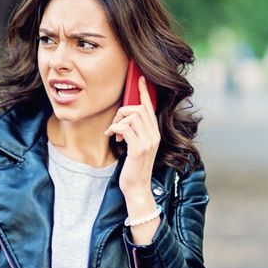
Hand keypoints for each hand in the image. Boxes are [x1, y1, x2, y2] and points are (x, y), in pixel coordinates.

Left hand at [104, 76, 159, 201]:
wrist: (137, 187)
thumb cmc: (134, 168)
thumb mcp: (136, 147)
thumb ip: (134, 133)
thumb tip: (123, 120)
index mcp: (155, 133)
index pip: (150, 108)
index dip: (144, 92)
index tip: (139, 79)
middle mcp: (154, 135)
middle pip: (139, 109)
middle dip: (123, 111)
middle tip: (114, 124)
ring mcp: (148, 142)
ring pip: (132, 116)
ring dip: (118, 121)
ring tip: (113, 132)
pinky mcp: (138, 148)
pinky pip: (125, 128)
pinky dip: (115, 129)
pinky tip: (112, 137)